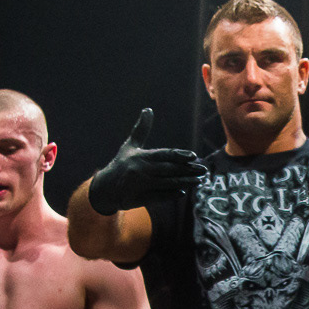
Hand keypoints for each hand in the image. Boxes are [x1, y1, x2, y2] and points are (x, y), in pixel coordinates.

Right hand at [86, 109, 206, 214]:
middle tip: (204, 170)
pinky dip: (170, 195)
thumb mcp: (130, 146)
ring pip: (167, 183)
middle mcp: (141, 170)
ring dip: (185, 182)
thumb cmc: (121, 164)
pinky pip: (158, 197)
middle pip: (169, 170)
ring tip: (199, 181)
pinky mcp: (139, 198)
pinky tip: (182, 193)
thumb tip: (148, 110)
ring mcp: (140, 185)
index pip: (164, 155)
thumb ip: (141, 129)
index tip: (194, 156)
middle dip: (188, 170)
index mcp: (141, 157)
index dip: (179, 155)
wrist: (105, 188)